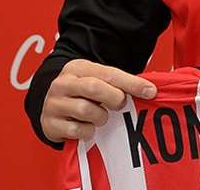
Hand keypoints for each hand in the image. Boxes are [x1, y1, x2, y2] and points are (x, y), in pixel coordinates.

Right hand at [41, 59, 156, 142]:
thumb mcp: (96, 81)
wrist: (51, 108)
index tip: (150, 92)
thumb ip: (118, 84)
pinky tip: (88, 128)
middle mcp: (63, 83)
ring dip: (100, 117)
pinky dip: (88, 131)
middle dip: (114, 98)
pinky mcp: (49, 124)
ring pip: (85, 110)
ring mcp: (53, 103)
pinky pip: (76, 130)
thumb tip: (149, 90)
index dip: (131, 83)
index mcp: (78, 68)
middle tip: (121, 105)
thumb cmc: (81, 94)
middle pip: (94, 87)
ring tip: (101, 117)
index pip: (109, 73)